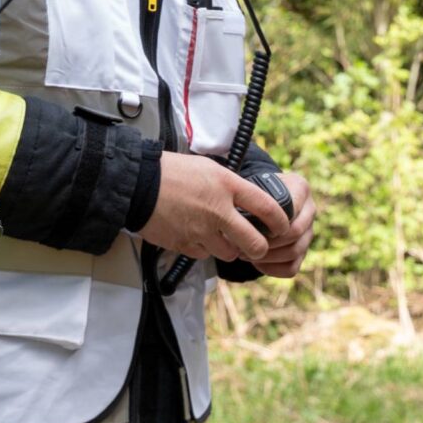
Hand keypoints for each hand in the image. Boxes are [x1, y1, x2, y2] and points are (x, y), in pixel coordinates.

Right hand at [139, 152, 290, 264]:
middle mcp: (219, 211)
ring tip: (224, 239)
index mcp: (227, 186)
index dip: (280, 221)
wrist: (139, 186)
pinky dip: (206, 250)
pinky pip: (205, 255)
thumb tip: (247, 200)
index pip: (267, 207)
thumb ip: (230, 185)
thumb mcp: (208, 167)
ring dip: (231, 249)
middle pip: (254, 242)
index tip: (283, 226)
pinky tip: (199, 237)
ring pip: (230, 253)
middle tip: (259, 247)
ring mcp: (202, 231)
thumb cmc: (172, 172)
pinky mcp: (185, 245)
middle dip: (260, 248)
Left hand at [251, 171, 316, 277]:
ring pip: (294, 251)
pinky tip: (257, 263)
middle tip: (244, 243)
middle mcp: (309, 210)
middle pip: (295, 232)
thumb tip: (243, 222)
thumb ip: (255, 198)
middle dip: (268, 241)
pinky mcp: (304, 251)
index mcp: (300, 188)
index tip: (248, 226)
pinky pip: (292, 268)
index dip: (270, 222)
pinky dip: (272, 269)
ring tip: (247, 253)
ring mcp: (309, 232)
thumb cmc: (257, 191)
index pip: (290, 209)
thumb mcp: (256, 185)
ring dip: (268, 257)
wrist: (263, 199)